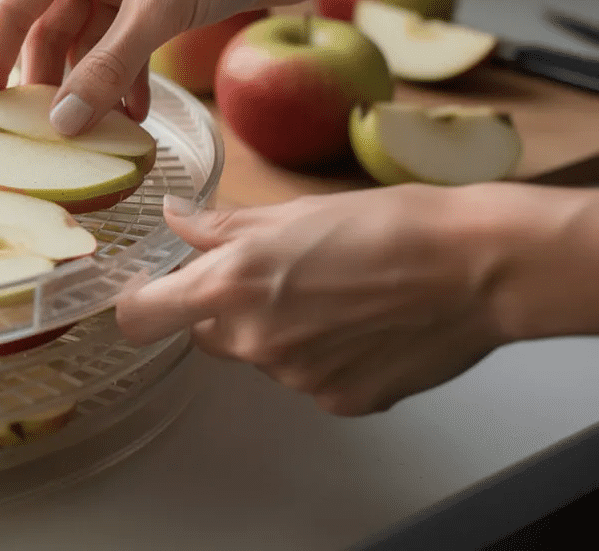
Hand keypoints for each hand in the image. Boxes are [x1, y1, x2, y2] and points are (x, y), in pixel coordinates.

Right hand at [0, 0, 330, 133]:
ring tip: (89, 134)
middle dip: (46, 85)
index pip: (12, 8)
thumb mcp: (157, 12)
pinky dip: (125, 82)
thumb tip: (61, 124)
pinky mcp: (155, 0)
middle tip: (35, 137)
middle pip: (47, 32)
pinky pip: (123, 50)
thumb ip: (105, 70)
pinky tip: (133, 116)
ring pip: (87, 47)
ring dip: (91, 89)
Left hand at [116, 184, 594, 415]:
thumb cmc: (389, 226)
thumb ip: (222, 227)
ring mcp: (295, 378)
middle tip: (278, 276)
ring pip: (263, 355)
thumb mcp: (292, 212)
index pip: (140, 317)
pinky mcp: (338, 401)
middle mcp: (254, 340)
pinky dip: (326, 356)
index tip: (151, 292)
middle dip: (227, 309)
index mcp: (231, 285)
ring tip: (338, 295)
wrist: (475, 267)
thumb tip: (175, 217)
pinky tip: (363, 325)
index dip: (139, 304)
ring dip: (282, 331)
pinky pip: (310, 378)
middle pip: (207, 334)